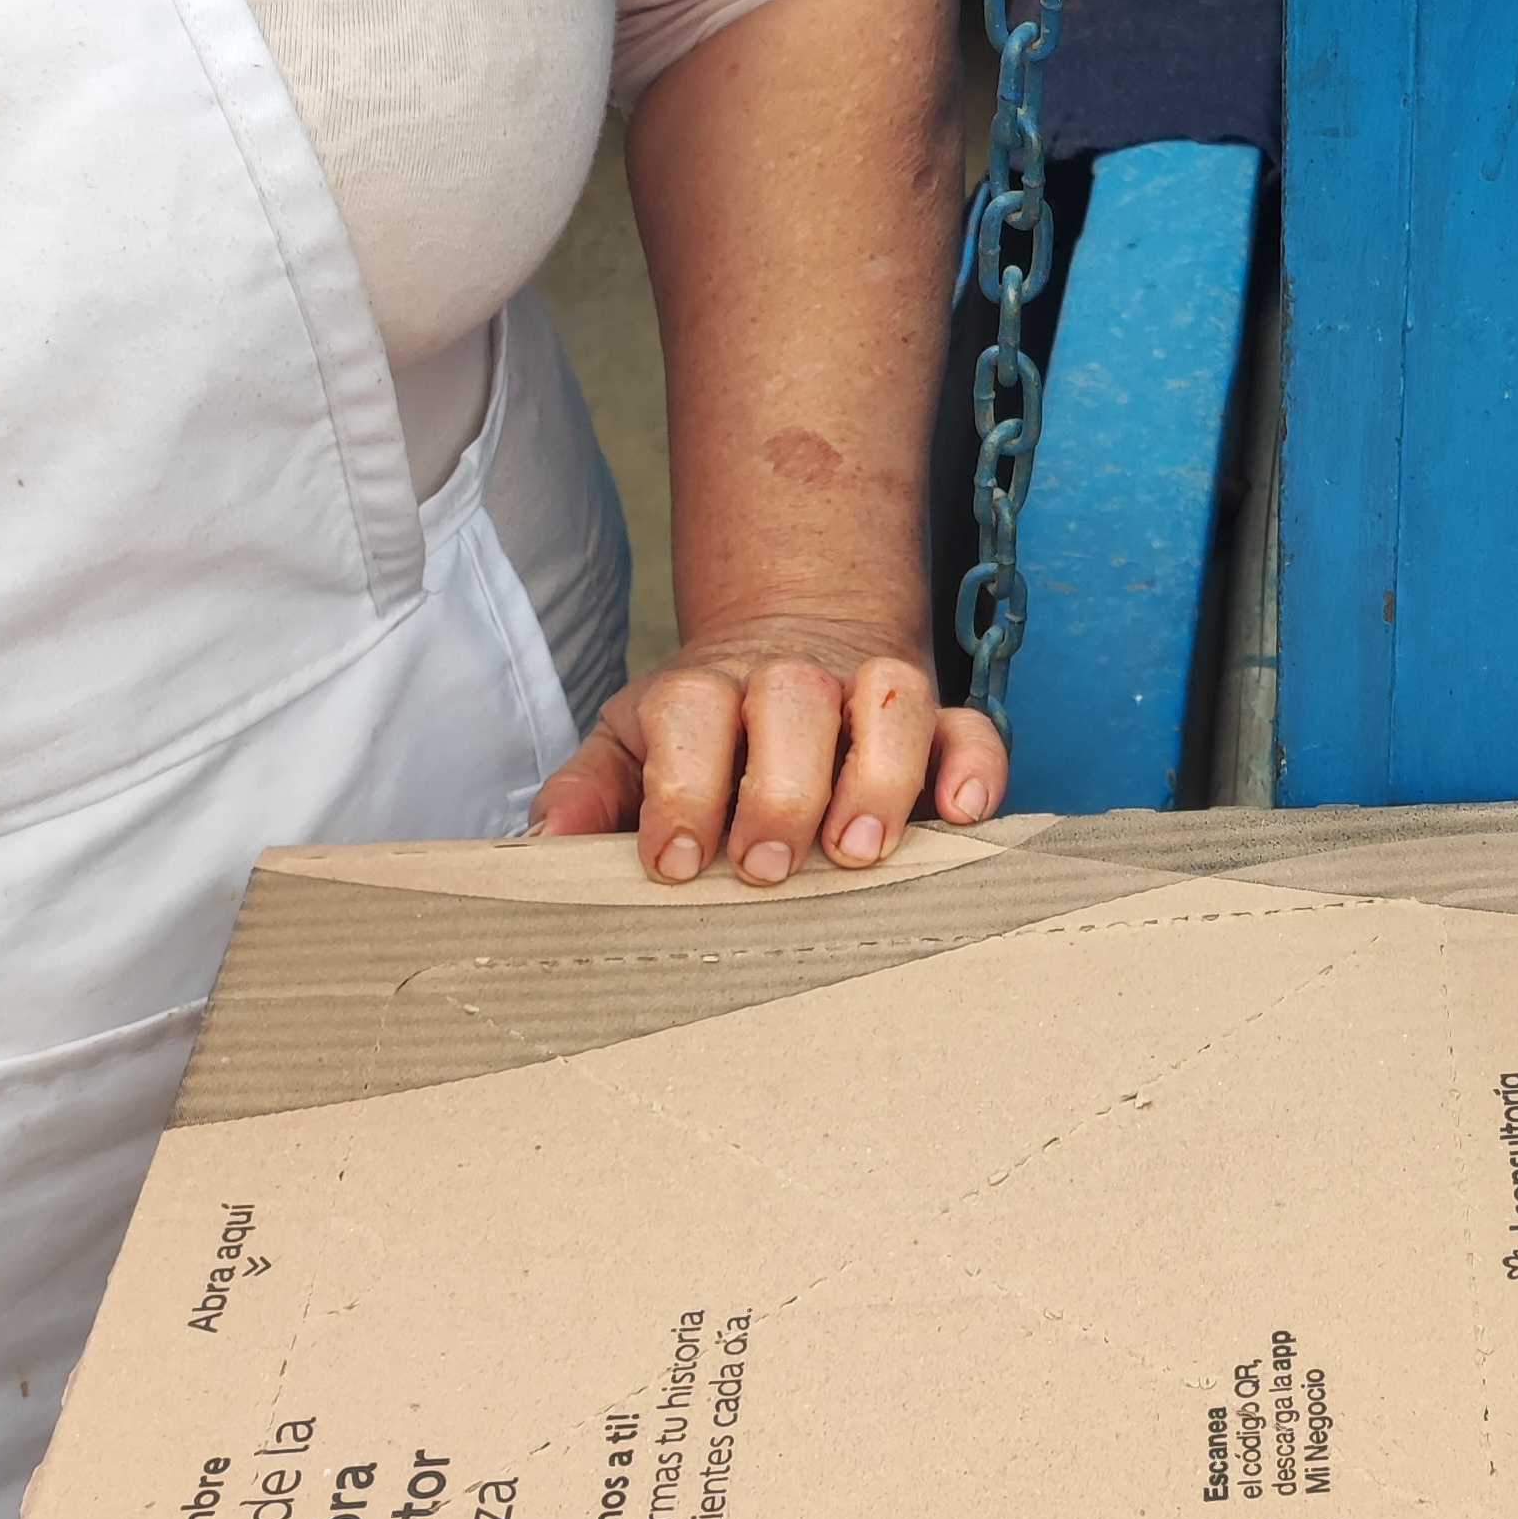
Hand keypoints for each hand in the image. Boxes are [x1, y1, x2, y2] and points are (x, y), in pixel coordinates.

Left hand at [533, 617, 1006, 883]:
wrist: (790, 650)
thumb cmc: (699, 736)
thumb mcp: (628, 751)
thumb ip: (587, 793)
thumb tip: (544, 844)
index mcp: (703, 689)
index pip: (691, 712)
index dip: (682, 786)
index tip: (675, 863)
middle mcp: (790, 681)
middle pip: (793, 699)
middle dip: (781, 789)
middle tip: (766, 869)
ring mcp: (869, 695)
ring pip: (891, 699)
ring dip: (879, 776)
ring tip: (858, 854)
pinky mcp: (938, 722)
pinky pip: (971, 727)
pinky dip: (973, 766)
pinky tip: (962, 815)